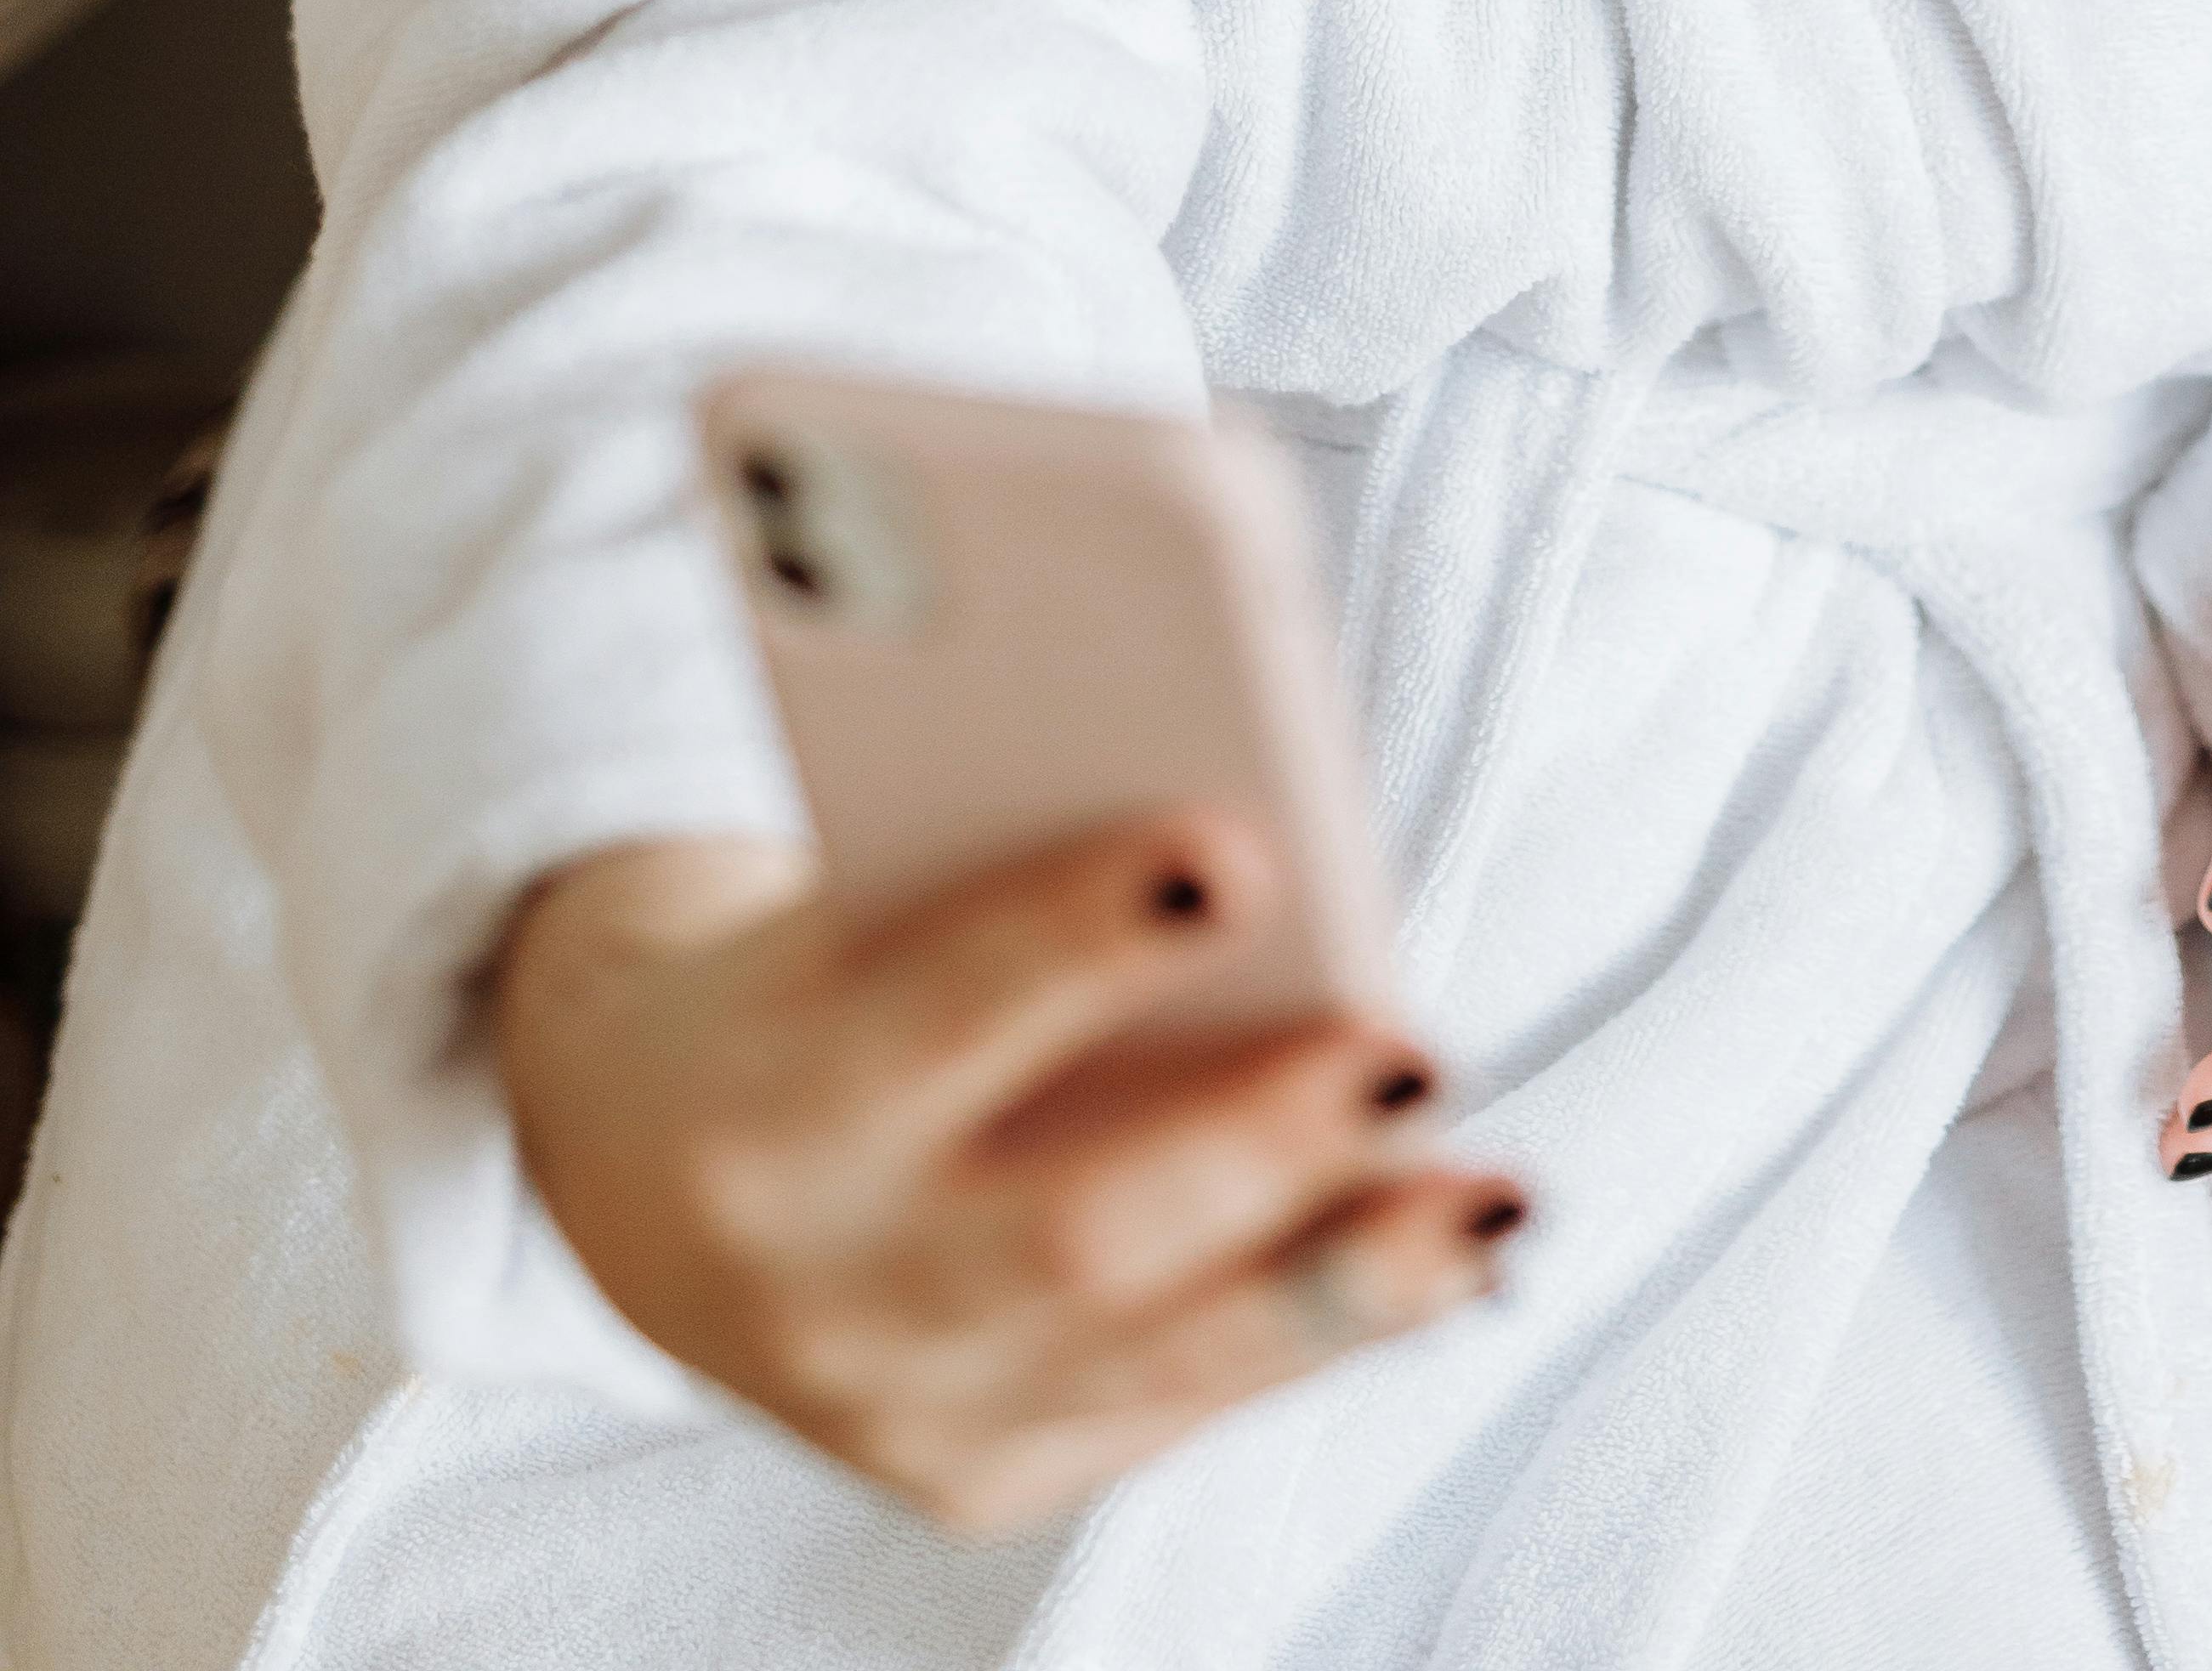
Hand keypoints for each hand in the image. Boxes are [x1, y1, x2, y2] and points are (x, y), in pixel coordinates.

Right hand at [497, 819, 1523, 1537]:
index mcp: (764, 1097)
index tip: (1231, 845)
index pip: (935, 1010)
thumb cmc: (799, 967)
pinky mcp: (966, 1477)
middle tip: (1413, 1048)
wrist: (628, 1160)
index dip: (1078, 933)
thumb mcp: (846, 887)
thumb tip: (1250, 822)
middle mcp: (817, 1283)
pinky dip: (1312, 1332)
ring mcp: (891, 1409)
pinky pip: (1164, 1412)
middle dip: (1255, 1145)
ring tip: (1493, 1192)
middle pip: (1064, 1233)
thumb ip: (1005, 861)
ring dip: (1344, 1277)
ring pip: (1147, 1357)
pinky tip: (1440, 1259)